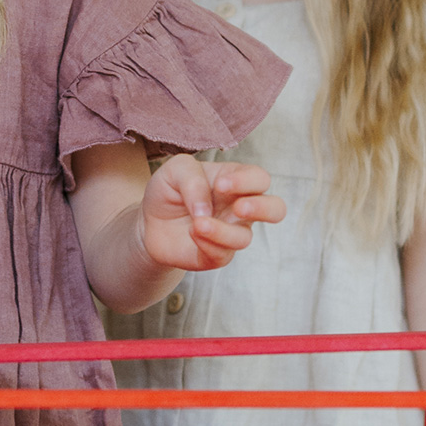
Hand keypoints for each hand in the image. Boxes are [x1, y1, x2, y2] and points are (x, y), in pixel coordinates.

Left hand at [139, 157, 284, 271]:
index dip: (247, 181)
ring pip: (244, 238)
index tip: (221, 184)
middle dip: (263, 209)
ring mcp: (231, 233)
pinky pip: (223, 255)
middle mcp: (241, 208)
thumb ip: (193, 180)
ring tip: (197, 224)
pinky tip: (191, 234)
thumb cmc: (169, 190)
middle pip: (276, 209)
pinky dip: (207, 244)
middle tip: (239, 208)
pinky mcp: (217, 255)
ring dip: (221, 231)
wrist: (149, 220)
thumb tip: (206, 210)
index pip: (259, 179)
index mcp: (237, 181)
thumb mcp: (175, 170)